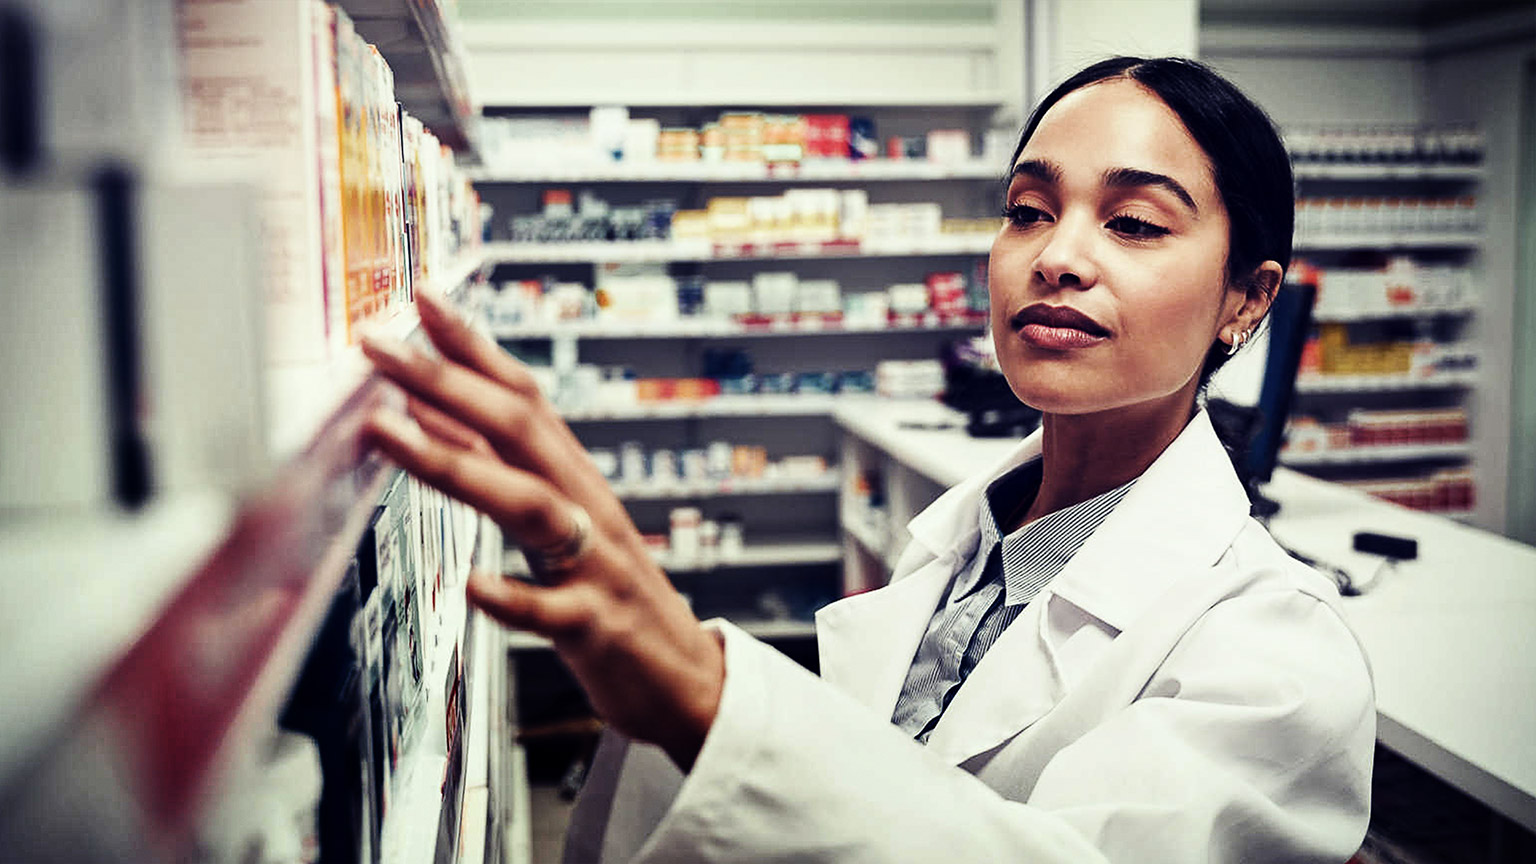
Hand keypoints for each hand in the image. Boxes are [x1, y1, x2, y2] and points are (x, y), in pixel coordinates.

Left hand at [360, 289, 723, 769]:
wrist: (685, 679)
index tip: (421, 297)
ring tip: (386, 433)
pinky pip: (554, 612)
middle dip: (443, 381)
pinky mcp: (597, 627)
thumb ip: (497, 468)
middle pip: (519, 428)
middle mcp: (587, 507)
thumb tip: (423, 413)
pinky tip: (471, 586)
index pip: (523, 395)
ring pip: (529, 502)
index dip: (472, 346)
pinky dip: (513, 597)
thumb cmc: (610, 598)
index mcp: (575, 479)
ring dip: (454, 463)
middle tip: (376, 345)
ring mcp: (595, 565)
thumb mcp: (557, 525)